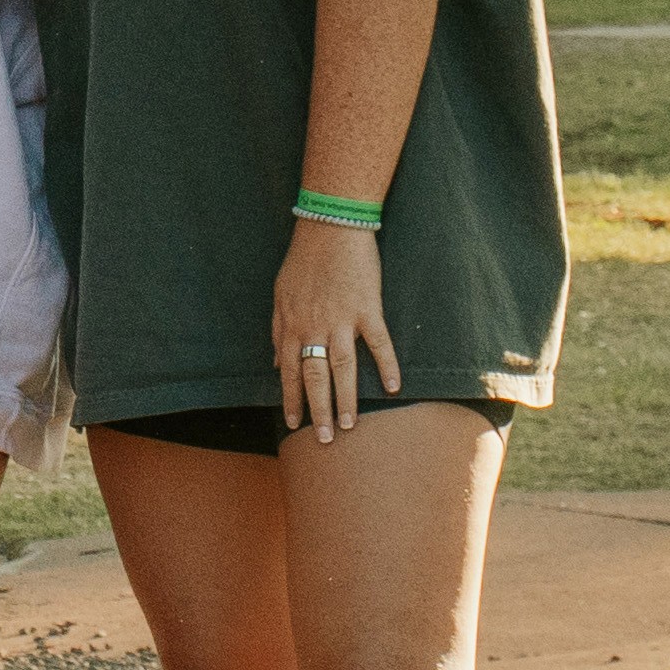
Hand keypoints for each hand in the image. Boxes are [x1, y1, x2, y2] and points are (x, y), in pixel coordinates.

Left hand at [274, 218, 398, 441]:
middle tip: (322, 439)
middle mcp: (315, 328)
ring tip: (349, 425)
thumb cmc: (303, 263)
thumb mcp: (280, 296)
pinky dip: (387, 366)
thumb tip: (277, 365)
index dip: (292, 399)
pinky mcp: (369, 310)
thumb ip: (278, 332)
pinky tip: (392, 389)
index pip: (290, 373)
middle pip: (316, 377)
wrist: (330, 230)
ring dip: (346, 399)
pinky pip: (378, 344)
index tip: (294, 423)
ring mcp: (342, 320)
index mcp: (292, 326)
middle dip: (317, 410)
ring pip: (343, 368)